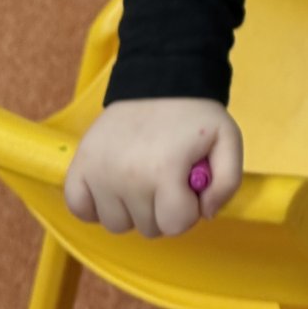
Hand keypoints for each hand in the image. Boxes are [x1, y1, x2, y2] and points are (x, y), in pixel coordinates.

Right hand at [63, 97, 240, 237]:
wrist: (159, 79)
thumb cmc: (194, 114)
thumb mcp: (228, 140)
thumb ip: (228, 183)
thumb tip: (206, 214)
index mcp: (163, 171)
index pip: (175, 225)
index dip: (188, 209)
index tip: (189, 186)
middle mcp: (126, 177)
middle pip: (148, 229)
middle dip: (163, 209)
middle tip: (167, 177)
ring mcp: (98, 173)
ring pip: (116, 224)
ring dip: (132, 210)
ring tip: (143, 177)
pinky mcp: (79, 166)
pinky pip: (80, 209)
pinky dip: (95, 206)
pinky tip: (114, 187)